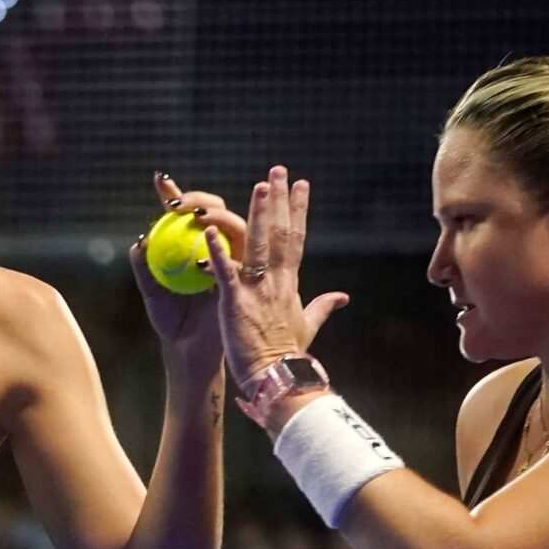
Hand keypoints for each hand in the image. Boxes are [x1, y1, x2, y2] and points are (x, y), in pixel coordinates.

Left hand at [127, 171, 248, 389]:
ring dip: (217, 216)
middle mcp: (220, 251)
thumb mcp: (152, 293)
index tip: (160, 180)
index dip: (175, 194)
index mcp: (199, 249)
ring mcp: (235, 265)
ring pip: (235, 228)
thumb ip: (144, 266)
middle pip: (218, 213)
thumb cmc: (173, 324)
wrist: (190, 354)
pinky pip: (233, 262)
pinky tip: (206, 241)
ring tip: (195, 216)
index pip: (188, 214)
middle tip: (179, 204)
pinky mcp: (242, 283)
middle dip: (201, 200)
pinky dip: (220, 249)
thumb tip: (141, 240)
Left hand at [202, 166, 350, 422]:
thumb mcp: (308, 327)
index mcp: (291, 284)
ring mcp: (257, 289)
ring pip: (258, 243)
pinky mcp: (235, 302)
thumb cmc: (290, 356)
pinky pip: (225, 271)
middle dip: (280, 199)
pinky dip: (216, 250)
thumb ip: (323, 307)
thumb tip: (342, 296)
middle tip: (277, 169)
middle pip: (281, 232)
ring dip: (259, 212)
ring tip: (260, 185)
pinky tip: (207, 229)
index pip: (297, 239)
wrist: (279, 379)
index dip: (299, 210)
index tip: (301, 184)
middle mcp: (277, 281)